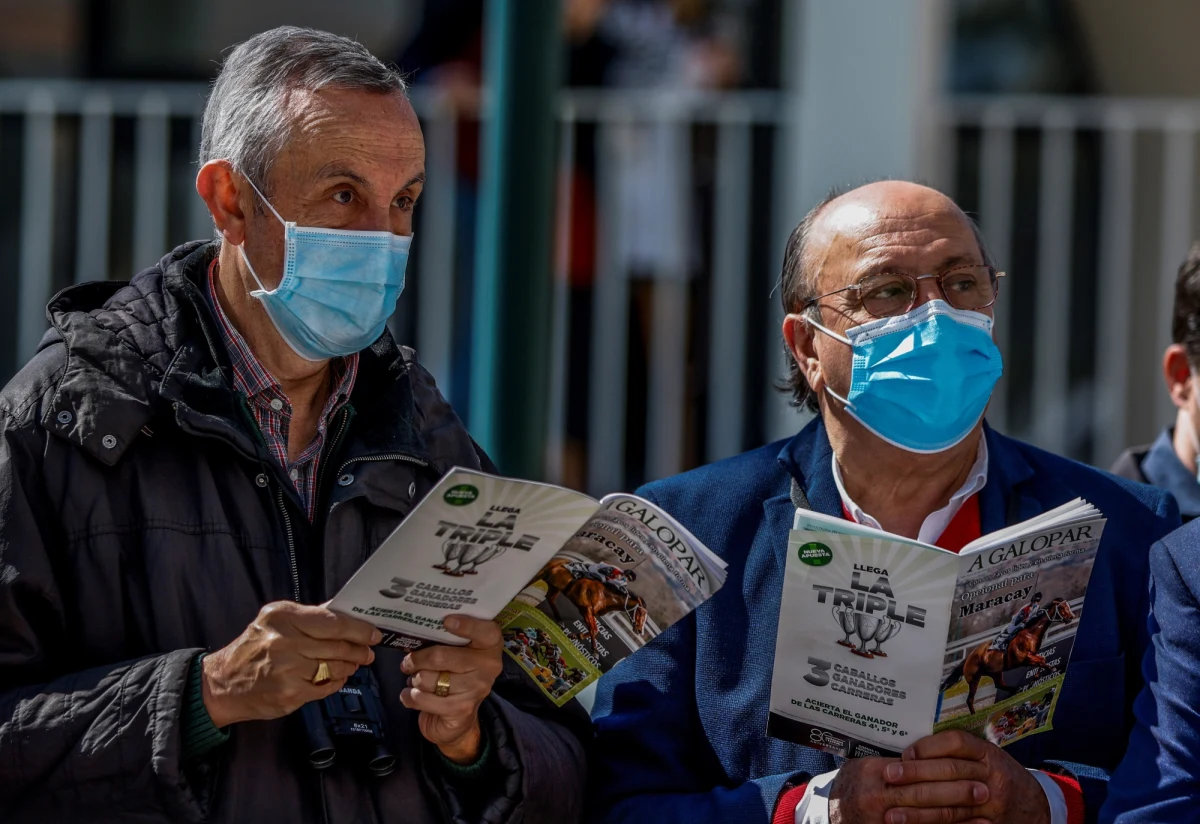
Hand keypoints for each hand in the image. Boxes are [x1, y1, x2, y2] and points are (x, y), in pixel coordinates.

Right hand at [201, 600, 380, 727]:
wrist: (222, 684)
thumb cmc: (253, 649)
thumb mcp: (274, 621)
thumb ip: (309, 617)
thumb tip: (345, 613)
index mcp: (282, 617)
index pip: (332, 622)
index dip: (358, 629)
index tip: (372, 633)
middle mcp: (284, 641)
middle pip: (337, 645)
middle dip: (358, 649)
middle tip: (367, 651)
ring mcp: (287, 669)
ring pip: (335, 667)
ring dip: (350, 666)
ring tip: (353, 664)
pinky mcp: (290, 694)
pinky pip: (325, 687)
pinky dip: (336, 682)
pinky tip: (336, 677)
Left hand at [399, 614, 503, 763]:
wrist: (459, 718)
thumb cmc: (453, 675)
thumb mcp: (454, 653)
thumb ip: (443, 641)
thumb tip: (414, 632)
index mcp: (489, 646)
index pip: (486, 631)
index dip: (467, 625)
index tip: (446, 621)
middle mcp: (488, 666)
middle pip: (443, 656)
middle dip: (418, 659)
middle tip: (408, 662)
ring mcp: (477, 689)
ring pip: (431, 679)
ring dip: (415, 680)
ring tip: (415, 680)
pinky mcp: (462, 708)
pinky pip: (426, 699)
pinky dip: (411, 696)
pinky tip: (409, 695)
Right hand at [828, 754, 988, 823]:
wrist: (835, 813)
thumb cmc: (854, 784)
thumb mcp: (865, 764)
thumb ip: (893, 759)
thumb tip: (928, 749)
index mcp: (872, 772)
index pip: (913, 769)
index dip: (942, 770)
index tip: (969, 768)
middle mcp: (876, 797)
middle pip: (923, 795)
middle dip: (956, 792)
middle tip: (984, 789)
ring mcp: (883, 819)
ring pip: (927, 818)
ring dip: (959, 815)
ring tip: (984, 810)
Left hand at [885, 731, 1049, 823]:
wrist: (1037, 806)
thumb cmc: (1001, 776)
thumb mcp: (987, 756)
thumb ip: (957, 753)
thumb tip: (911, 753)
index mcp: (989, 753)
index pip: (956, 743)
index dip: (928, 747)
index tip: (905, 754)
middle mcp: (992, 776)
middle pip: (950, 772)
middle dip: (916, 775)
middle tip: (890, 777)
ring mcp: (992, 805)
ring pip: (951, 807)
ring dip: (918, 812)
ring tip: (892, 814)